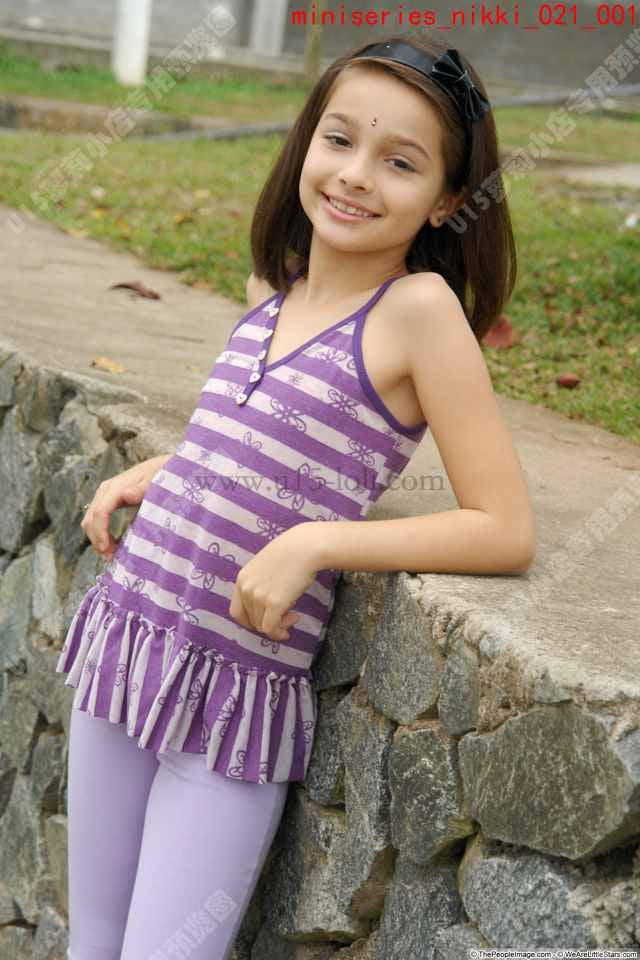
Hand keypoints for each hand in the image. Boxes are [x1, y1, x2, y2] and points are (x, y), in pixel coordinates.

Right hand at [81, 454, 170, 560]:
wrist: (162, 466)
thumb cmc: (162, 475)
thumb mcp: (156, 481)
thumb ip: (142, 489)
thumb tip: (127, 495)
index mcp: (116, 487)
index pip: (100, 512)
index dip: (101, 533)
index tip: (108, 550)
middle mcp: (105, 490)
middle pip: (91, 518)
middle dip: (97, 540)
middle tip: (111, 557)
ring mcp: (105, 495)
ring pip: (90, 520)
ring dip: (97, 539)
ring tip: (111, 554)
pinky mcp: (108, 501)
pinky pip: (97, 519)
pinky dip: (100, 533)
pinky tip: (112, 544)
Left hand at [229, 524, 321, 642]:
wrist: (305, 547)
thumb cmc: (291, 553)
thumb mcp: (265, 567)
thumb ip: (259, 584)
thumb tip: (266, 605)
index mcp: (242, 579)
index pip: (237, 612)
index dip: (250, 621)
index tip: (265, 620)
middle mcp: (246, 589)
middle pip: (251, 621)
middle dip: (268, 623)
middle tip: (286, 617)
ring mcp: (259, 597)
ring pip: (262, 626)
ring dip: (279, 625)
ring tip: (294, 615)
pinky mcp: (274, 603)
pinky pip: (271, 628)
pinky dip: (280, 631)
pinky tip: (294, 619)